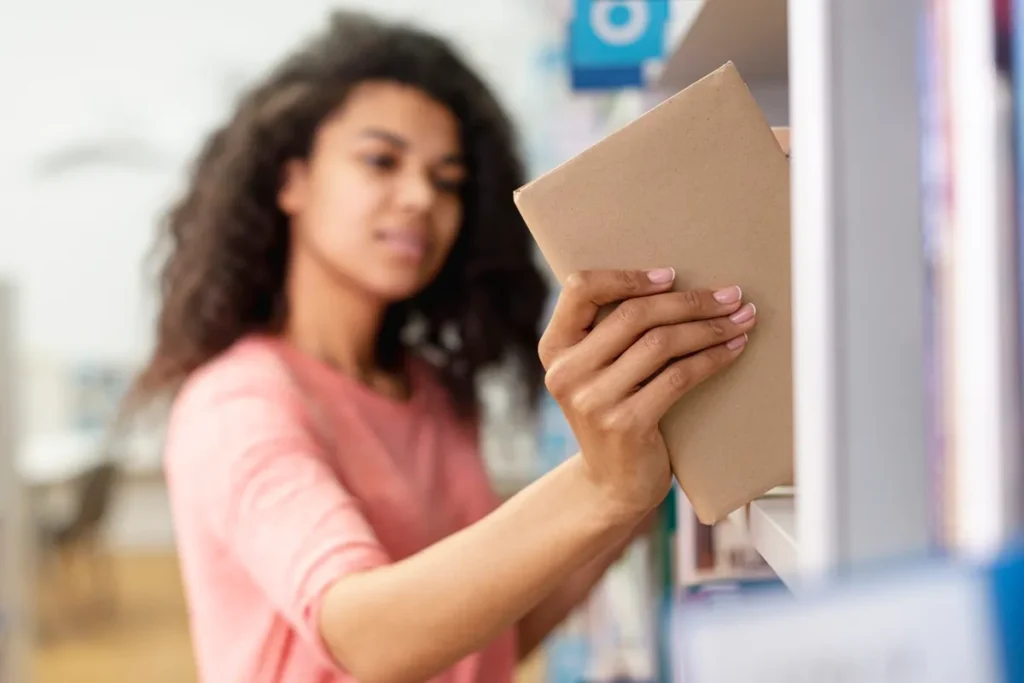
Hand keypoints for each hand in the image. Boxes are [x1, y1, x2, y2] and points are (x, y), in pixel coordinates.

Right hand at [538, 268, 755, 519]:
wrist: (611, 484)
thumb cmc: (614, 413)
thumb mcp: (595, 372)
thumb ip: (610, 334)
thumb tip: (676, 285)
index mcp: (554, 347)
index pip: (581, 288)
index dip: (627, 276)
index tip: (671, 275)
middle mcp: (566, 371)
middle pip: (634, 314)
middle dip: (690, 301)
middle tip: (731, 295)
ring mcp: (593, 400)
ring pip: (661, 343)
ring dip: (710, 327)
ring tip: (741, 319)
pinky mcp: (625, 424)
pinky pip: (678, 377)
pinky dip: (712, 359)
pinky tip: (733, 350)